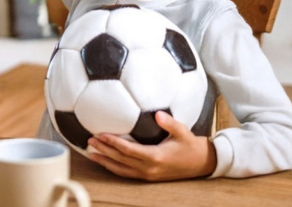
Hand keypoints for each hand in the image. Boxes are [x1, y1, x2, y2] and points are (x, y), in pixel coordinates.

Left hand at [85, 111, 218, 180]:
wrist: (202, 163)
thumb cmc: (190, 146)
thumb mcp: (182, 132)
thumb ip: (169, 123)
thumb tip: (158, 114)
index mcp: (155, 156)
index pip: (128, 150)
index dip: (113, 142)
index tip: (100, 134)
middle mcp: (148, 168)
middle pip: (120, 159)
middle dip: (104, 150)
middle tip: (89, 140)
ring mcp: (147, 174)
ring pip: (121, 169)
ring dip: (105, 161)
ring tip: (90, 153)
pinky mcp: (147, 177)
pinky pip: (126, 174)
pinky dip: (114, 168)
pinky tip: (105, 162)